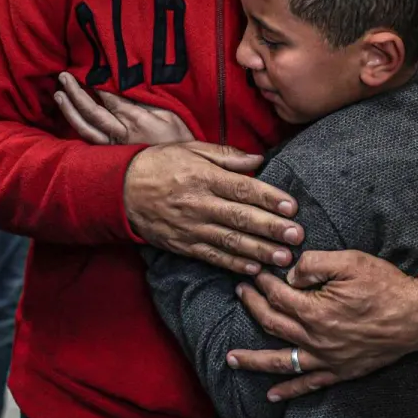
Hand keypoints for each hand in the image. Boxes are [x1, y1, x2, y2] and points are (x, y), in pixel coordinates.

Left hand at [54, 72, 194, 144]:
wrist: (177, 170)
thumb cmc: (178, 139)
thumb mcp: (169, 114)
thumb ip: (146, 100)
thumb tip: (126, 84)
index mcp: (136, 123)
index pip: (111, 100)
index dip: (97, 86)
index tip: (87, 71)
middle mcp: (120, 136)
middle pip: (92, 112)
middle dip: (76, 93)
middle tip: (64, 76)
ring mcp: (112, 148)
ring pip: (85, 129)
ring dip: (69, 110)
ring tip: (58, 93)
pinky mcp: (109, 155)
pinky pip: (89, 140)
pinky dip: (77, 126)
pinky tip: (69, 116)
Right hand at [125, 142, 302, 274]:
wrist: (120, 189)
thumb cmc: (160, 163)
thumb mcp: (192, 149)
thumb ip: (227, 155)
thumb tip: (259, 159)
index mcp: (203, 176)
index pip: (242, 188)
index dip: (268, 198)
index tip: (291, 207)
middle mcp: (199, 203)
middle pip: (240, 217)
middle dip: (271, 228)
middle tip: (297, 236)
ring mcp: (190, 226)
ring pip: (230, 241)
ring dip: (259, 251)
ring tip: (283, 258)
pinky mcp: (183, 244)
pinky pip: (212, 256)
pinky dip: (233, 263)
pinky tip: (254, 268)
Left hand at [225, 250, 417, 400]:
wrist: (417, 316)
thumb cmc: (386, 286)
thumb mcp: (351, 261)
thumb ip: (315, 263)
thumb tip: (290, 275)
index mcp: (317, 311)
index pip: (278, 296)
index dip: (263, 282)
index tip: (256, 272)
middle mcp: (317, 339)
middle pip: (273, 324)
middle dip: (252, 307)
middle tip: (240, 293)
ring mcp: (328, 359)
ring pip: (282, 362)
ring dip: (254, 361)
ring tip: (231, 360)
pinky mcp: (340, 371)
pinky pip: (309, 385)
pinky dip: (289, 391)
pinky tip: (271, 395)